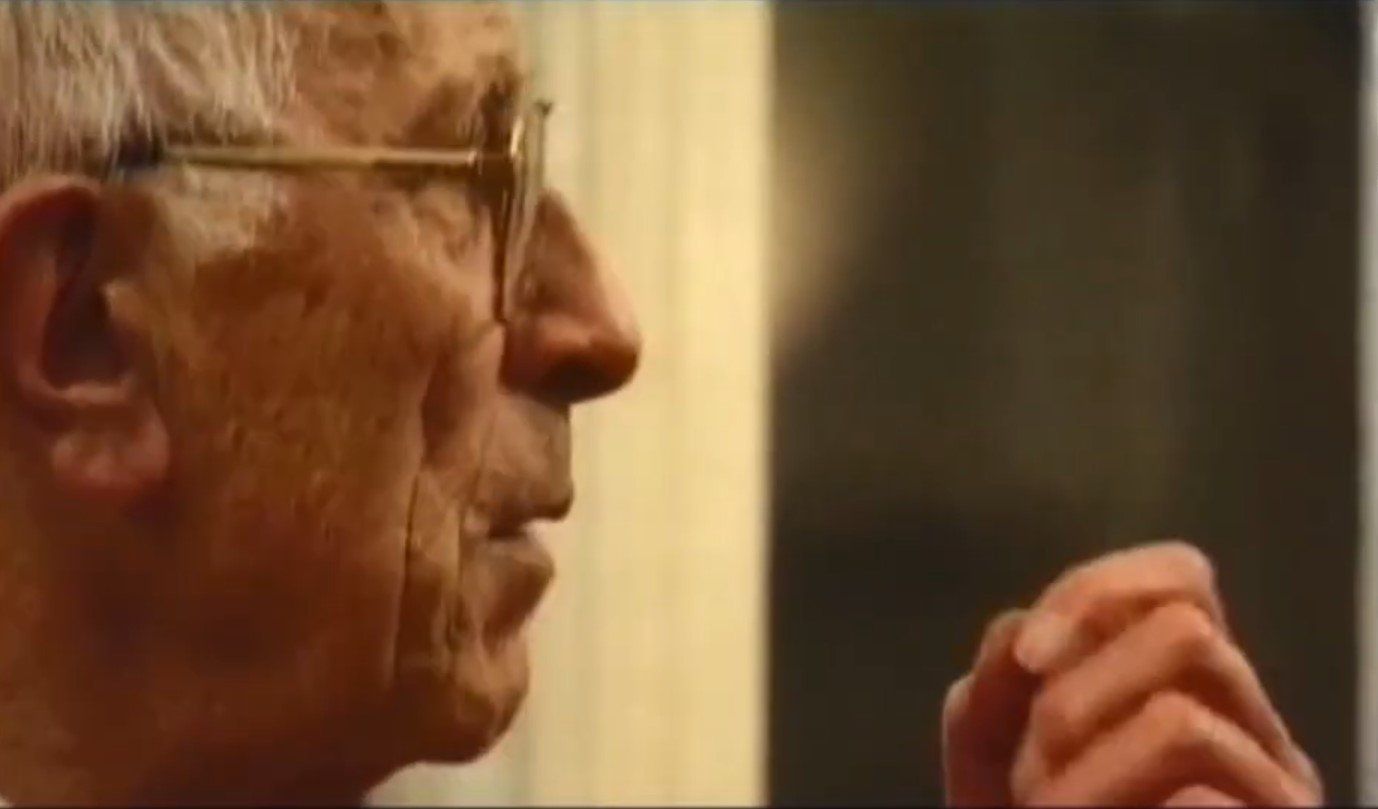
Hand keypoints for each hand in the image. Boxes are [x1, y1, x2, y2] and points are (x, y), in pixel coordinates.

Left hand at [944, 542, 1321, 805]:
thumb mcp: (996, 758)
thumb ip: (997, 688)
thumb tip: (1020, 634)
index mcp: (1188, 682)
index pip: (1182, 578)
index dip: (1098, 594)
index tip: (1027, 658)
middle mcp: (1249, 726)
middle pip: (1187, 630)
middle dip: (1076, 696)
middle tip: (1032, 778)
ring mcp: (1274, 793)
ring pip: (1184, 720)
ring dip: (1082, 772)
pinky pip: (1203, 805)